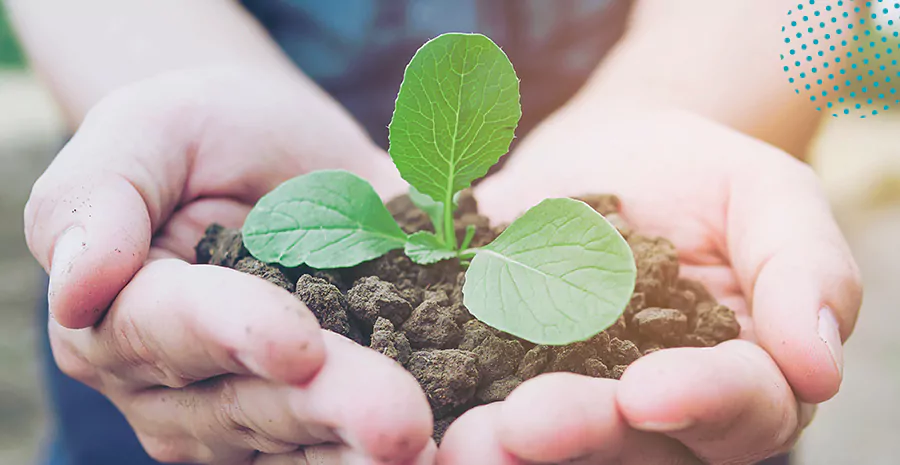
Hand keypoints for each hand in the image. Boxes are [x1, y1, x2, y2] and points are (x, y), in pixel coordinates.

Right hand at [25, 68, 433, 463]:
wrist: (273, 153)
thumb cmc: (201, 133)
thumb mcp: (146, 129)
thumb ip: (97, 199)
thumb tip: (76, 287)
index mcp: (124, 315)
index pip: (176, 330)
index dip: (237, 336)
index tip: (299, 345)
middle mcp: (180, 385)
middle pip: (252, 404)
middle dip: (328, 410)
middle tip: (402, 423)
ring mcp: (252, 411)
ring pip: (305, 443)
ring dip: (364, 446)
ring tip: (427, 444)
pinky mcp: (319, 416)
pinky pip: (347, 442)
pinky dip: (387, 444)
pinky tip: (450, 449)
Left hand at [438, 101, 861, 463]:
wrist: (608, 153)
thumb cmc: (700, 175)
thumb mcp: (767, 195)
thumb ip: (804, 269)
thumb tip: (821, 365)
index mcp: (737, 379)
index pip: (738, 409)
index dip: (699, 403)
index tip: (651, 389)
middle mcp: (652, 410)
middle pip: (630, 443)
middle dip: (580, 434)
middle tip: (526, 427)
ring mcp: (570, 395)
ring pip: (551, 439)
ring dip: (505, 443)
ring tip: (462, 440)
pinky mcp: (497, 369)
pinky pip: (476, 391)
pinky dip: (447, 399)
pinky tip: (413, 396)